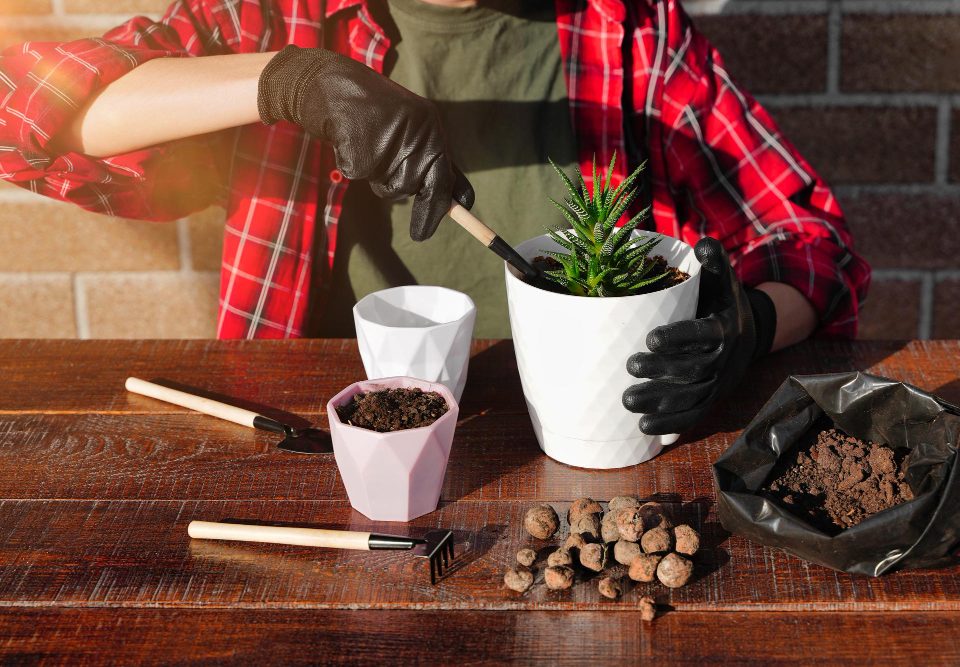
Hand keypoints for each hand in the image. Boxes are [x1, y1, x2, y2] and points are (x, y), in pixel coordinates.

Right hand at [257, 46, 473, 240]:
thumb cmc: (375, 111)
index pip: (445, 178)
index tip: (433, 231)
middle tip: (415, 224)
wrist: (331, 84)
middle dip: (415, 204)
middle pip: (413, 187)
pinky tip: (351, 141)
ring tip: (369, 144)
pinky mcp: (359, 155)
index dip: (443, 208)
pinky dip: (354, 165)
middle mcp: (414, 137)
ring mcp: (386, 146)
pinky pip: (360, 176)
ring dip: (378, 176)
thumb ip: (435, 161)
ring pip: (387, 188)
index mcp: (431, 128)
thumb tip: (461, 200)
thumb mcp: (415, 128)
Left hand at [622, 238, 776, 434]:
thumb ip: (713, 261)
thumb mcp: (721, 279)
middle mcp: (723, 360)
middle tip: (630, 365)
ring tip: (627, 401)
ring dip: (658, 403)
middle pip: (693, 370)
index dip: (679, 338)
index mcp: (725, 327)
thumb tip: (702, 244)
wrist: (746, 334)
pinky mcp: (709, 401)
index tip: (651, 338)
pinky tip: (643, 429)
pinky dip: (669, 426)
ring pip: (689, 397)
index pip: (704, 335)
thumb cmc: (720, 301)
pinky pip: (692, 417)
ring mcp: (717, 384)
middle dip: (661, 371)